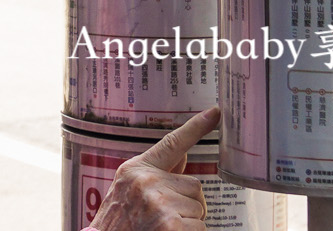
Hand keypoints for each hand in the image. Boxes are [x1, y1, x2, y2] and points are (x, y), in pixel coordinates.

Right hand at [89, 108, 218, 230]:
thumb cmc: (117, 222)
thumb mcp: (129, 189)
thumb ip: (157, 173)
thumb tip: (182, 155)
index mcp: (137, 169)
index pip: (171, 143)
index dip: (196, 127)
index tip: (215, 113)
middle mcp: (148, 182)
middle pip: (194, 185)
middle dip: (188, 203)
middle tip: (166, 217)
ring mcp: (160, 203)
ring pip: (199, 208)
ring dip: (189, 222)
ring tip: (163, 228)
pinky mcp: (171, 224)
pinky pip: (200, 227)